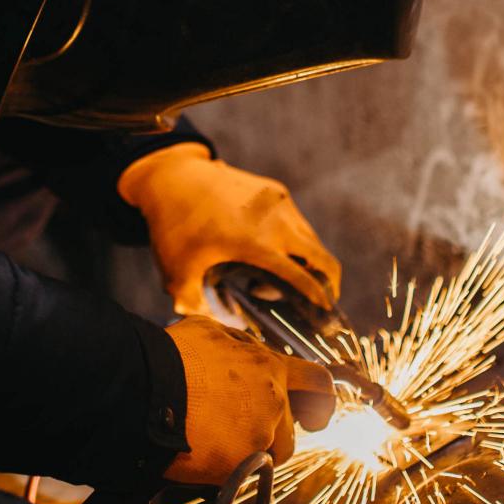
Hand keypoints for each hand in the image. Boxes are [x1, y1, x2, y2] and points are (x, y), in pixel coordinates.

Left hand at [117, 143, 342, 315]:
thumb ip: (198, 308)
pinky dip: (295, 242)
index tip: (326, 314)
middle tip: (319, 300)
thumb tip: (225, 327)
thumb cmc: (174, 228)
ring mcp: (279, 203)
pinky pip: (298, 222)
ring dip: (308, 262)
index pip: (302, 277)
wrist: (173, 176)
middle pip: (322, 258)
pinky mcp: (277, 190)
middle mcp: (275, 222)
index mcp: (254, 245)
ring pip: (312, 240)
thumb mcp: (177, 275)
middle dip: (329, 284)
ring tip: (276, 277)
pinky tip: (269, 251)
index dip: (319, 299)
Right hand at [162, 316, 334, 483]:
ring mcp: (260, 435)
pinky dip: (229, 468)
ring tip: (217, 442)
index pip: (318, 382)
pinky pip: (244, 473)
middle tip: (240, 431)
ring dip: (253, 452)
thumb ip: (239, 344)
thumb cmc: (171, 357)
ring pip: (270, 454)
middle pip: (291, 430)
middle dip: (272, 433)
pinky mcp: (241, 465)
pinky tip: (203, 454)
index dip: (321, 400)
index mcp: (270, 367)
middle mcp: (274, 402)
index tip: (315, 417)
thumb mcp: (209, 332)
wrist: (143, 390)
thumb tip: (245, 349)